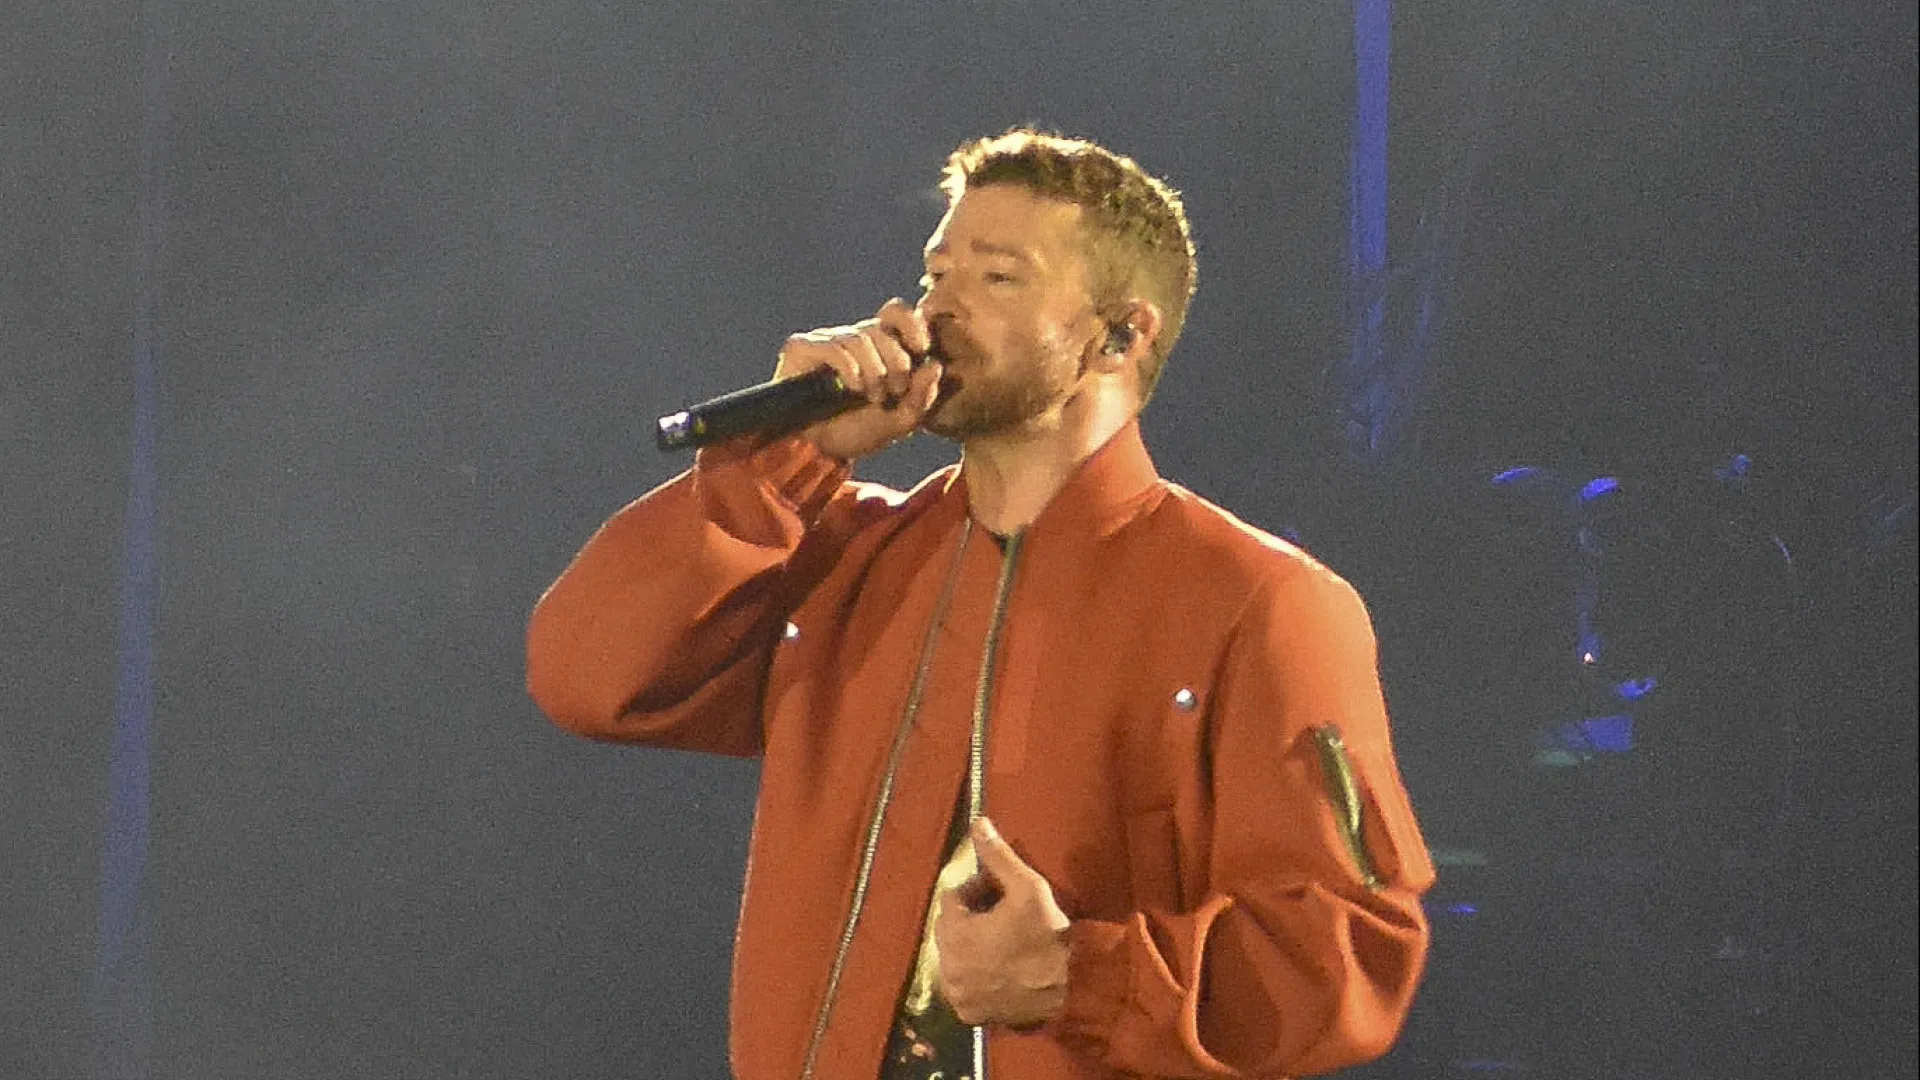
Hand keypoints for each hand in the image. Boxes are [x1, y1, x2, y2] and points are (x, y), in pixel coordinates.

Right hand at [775, 297, 943, 461]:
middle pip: (881, 328)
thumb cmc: (860, 431)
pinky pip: (833, 347)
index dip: (912, 324)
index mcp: (879, 347)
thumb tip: (935, 365)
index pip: (896, 313)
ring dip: (873, 371)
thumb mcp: (900, 420)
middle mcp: (853, 339)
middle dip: (896, 362)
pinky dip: (849, 368)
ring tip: (872, 396)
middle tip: (895, 391)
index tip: (922, 349)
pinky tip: (852, 387)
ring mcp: (827, 341)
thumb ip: (922, 396)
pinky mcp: (802, 348)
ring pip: (860, 338)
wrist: (820, 451)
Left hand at [934, 817, 1071, 1028]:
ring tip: (1004, 941)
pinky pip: (964, 986)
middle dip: (972, 917)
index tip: (1002, 892)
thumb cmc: (1049, 935)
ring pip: (955, 958)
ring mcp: (958, 994)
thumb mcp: (1027, 887)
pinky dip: (975, 976)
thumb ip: (997, 856)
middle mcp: (947, 967)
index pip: (951, 898)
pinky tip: (1002, 968)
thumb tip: (978, 823)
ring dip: (972, 946)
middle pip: (950, 929)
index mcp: (955, 934)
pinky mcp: (971, 1014)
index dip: (977, 890)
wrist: (1074, 989)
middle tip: (1005, 914)